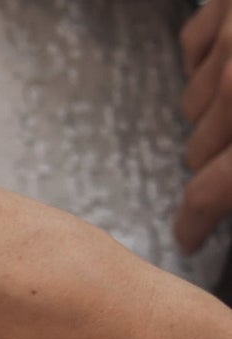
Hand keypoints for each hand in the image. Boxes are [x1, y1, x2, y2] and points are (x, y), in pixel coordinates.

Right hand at [180, 0, 231, 253]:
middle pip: (198, 150)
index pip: (208, 194)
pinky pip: (193, 47)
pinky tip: (231, 60)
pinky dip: (207, 61)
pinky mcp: (224, 2)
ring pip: (193, 102)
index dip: (194, 223)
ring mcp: (231, 40)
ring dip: (216, 111)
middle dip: (219, 159)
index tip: (188, 238)